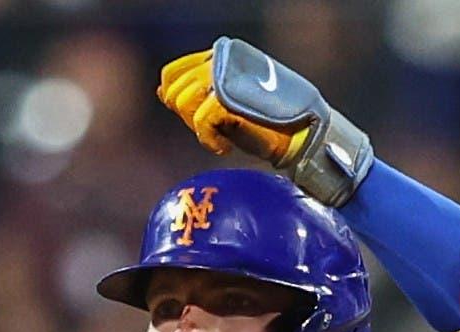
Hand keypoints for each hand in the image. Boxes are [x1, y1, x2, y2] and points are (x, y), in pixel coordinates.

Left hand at [158, 48, 306, 163]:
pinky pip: (200, 121)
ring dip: (199, 129)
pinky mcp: (228, 96)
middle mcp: (220, 60)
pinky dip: (209, 141)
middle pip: (175, 91)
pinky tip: (225, 147)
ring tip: (222, 137)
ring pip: (184, 103)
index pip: (173, 73)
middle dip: (187, 117)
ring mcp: (224, 76)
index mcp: (220, 57)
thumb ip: (193, 95)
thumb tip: (162, 92)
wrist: (298, 135)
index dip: (176, 100)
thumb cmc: (262, 123)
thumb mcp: (221, 105)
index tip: (194, 120)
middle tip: (213, 130)